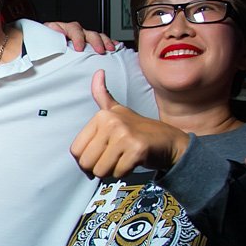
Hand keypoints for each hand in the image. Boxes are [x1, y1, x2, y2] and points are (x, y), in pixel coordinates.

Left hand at [44, 21, 117, 54]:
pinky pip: (100, 41)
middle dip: (95, 41)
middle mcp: (73, 31)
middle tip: (100, 50)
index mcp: (61, 28)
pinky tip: (114, 46)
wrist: (38, 48)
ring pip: (96, 36)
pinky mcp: (86, 43)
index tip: (79, 48)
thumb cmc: (41, 44)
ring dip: (104, 42)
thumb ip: (48, 35)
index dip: (78, 38)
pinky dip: (108, 43)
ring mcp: (81, 36)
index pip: (73, 30)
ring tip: (110, 48)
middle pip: (87, 32)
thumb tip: (54, 31)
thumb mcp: (42, 39)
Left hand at [70, 71, 188, 177]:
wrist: (169, 141)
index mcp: (102, 116)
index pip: (76, 150)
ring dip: (111, 170)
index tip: (100, 153)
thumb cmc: (139, 129)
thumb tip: (98, 72)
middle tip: (113, 158)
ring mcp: (125, 136)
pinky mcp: (137, 150)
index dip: (86, 158)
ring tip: (123, 158)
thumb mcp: (118, 110)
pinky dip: (124, 172)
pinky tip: (133, 161)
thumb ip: (102, 95)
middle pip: (87, 163)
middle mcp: (112, 123)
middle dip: (98, 167)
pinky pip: (118, 173)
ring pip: (101, 170)